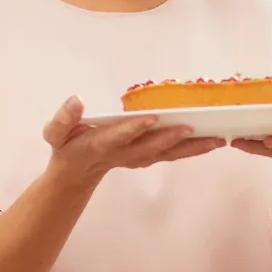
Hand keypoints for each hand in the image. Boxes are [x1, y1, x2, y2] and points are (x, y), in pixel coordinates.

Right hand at [43, 96, 223, 183]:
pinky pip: (173, 154)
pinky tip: (213, 142)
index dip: (133, 128)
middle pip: (150, 148)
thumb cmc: (66, 145)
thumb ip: (63, 118)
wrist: (76, 171)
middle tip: (192, 127)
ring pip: (168, 154)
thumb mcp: (54, 133)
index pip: (118, 136)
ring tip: (216, 140)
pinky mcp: (148, 158)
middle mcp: (123, 154)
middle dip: (170, 138)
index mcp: (101, 145)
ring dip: (191, 148)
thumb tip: (76, 100)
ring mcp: (138, 158)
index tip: (150, 117)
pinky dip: (193, 149)